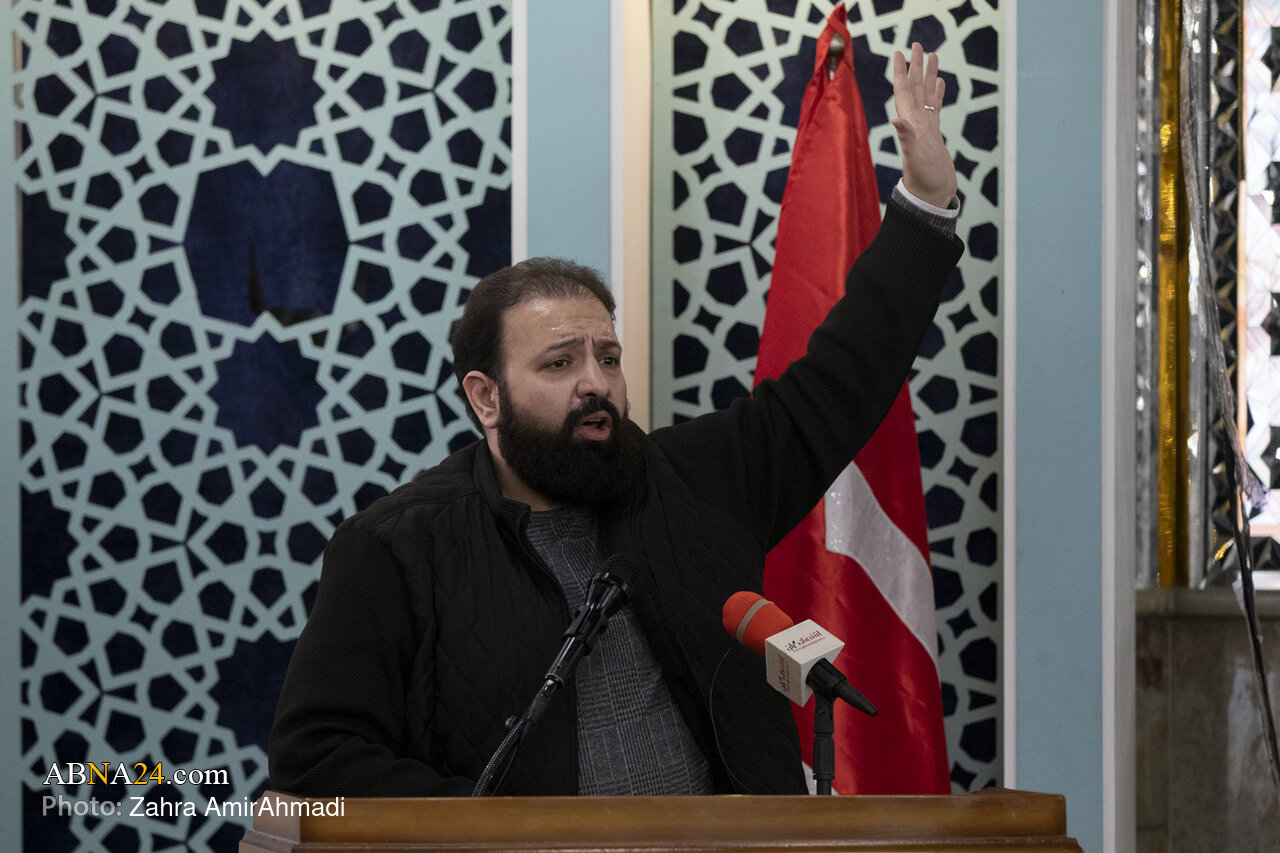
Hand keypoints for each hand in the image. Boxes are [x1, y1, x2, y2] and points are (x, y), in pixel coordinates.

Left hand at [890, 43, 957, 208]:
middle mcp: (915, 123)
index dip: (901, 71)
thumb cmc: (923, 179)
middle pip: (914, 88)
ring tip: (931, 57)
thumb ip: (907, 137)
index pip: (903, 91)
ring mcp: (925, 128)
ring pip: (926, 95)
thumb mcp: (915, 156)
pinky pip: (934, 108)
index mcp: (910, 123)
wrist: (931, 197)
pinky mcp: (934, 135)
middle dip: (915, 66)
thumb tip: (896, 119)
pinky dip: (936, 94)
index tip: (899, 52)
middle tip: (917, 45)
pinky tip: (938, 84)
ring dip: (927, 76)